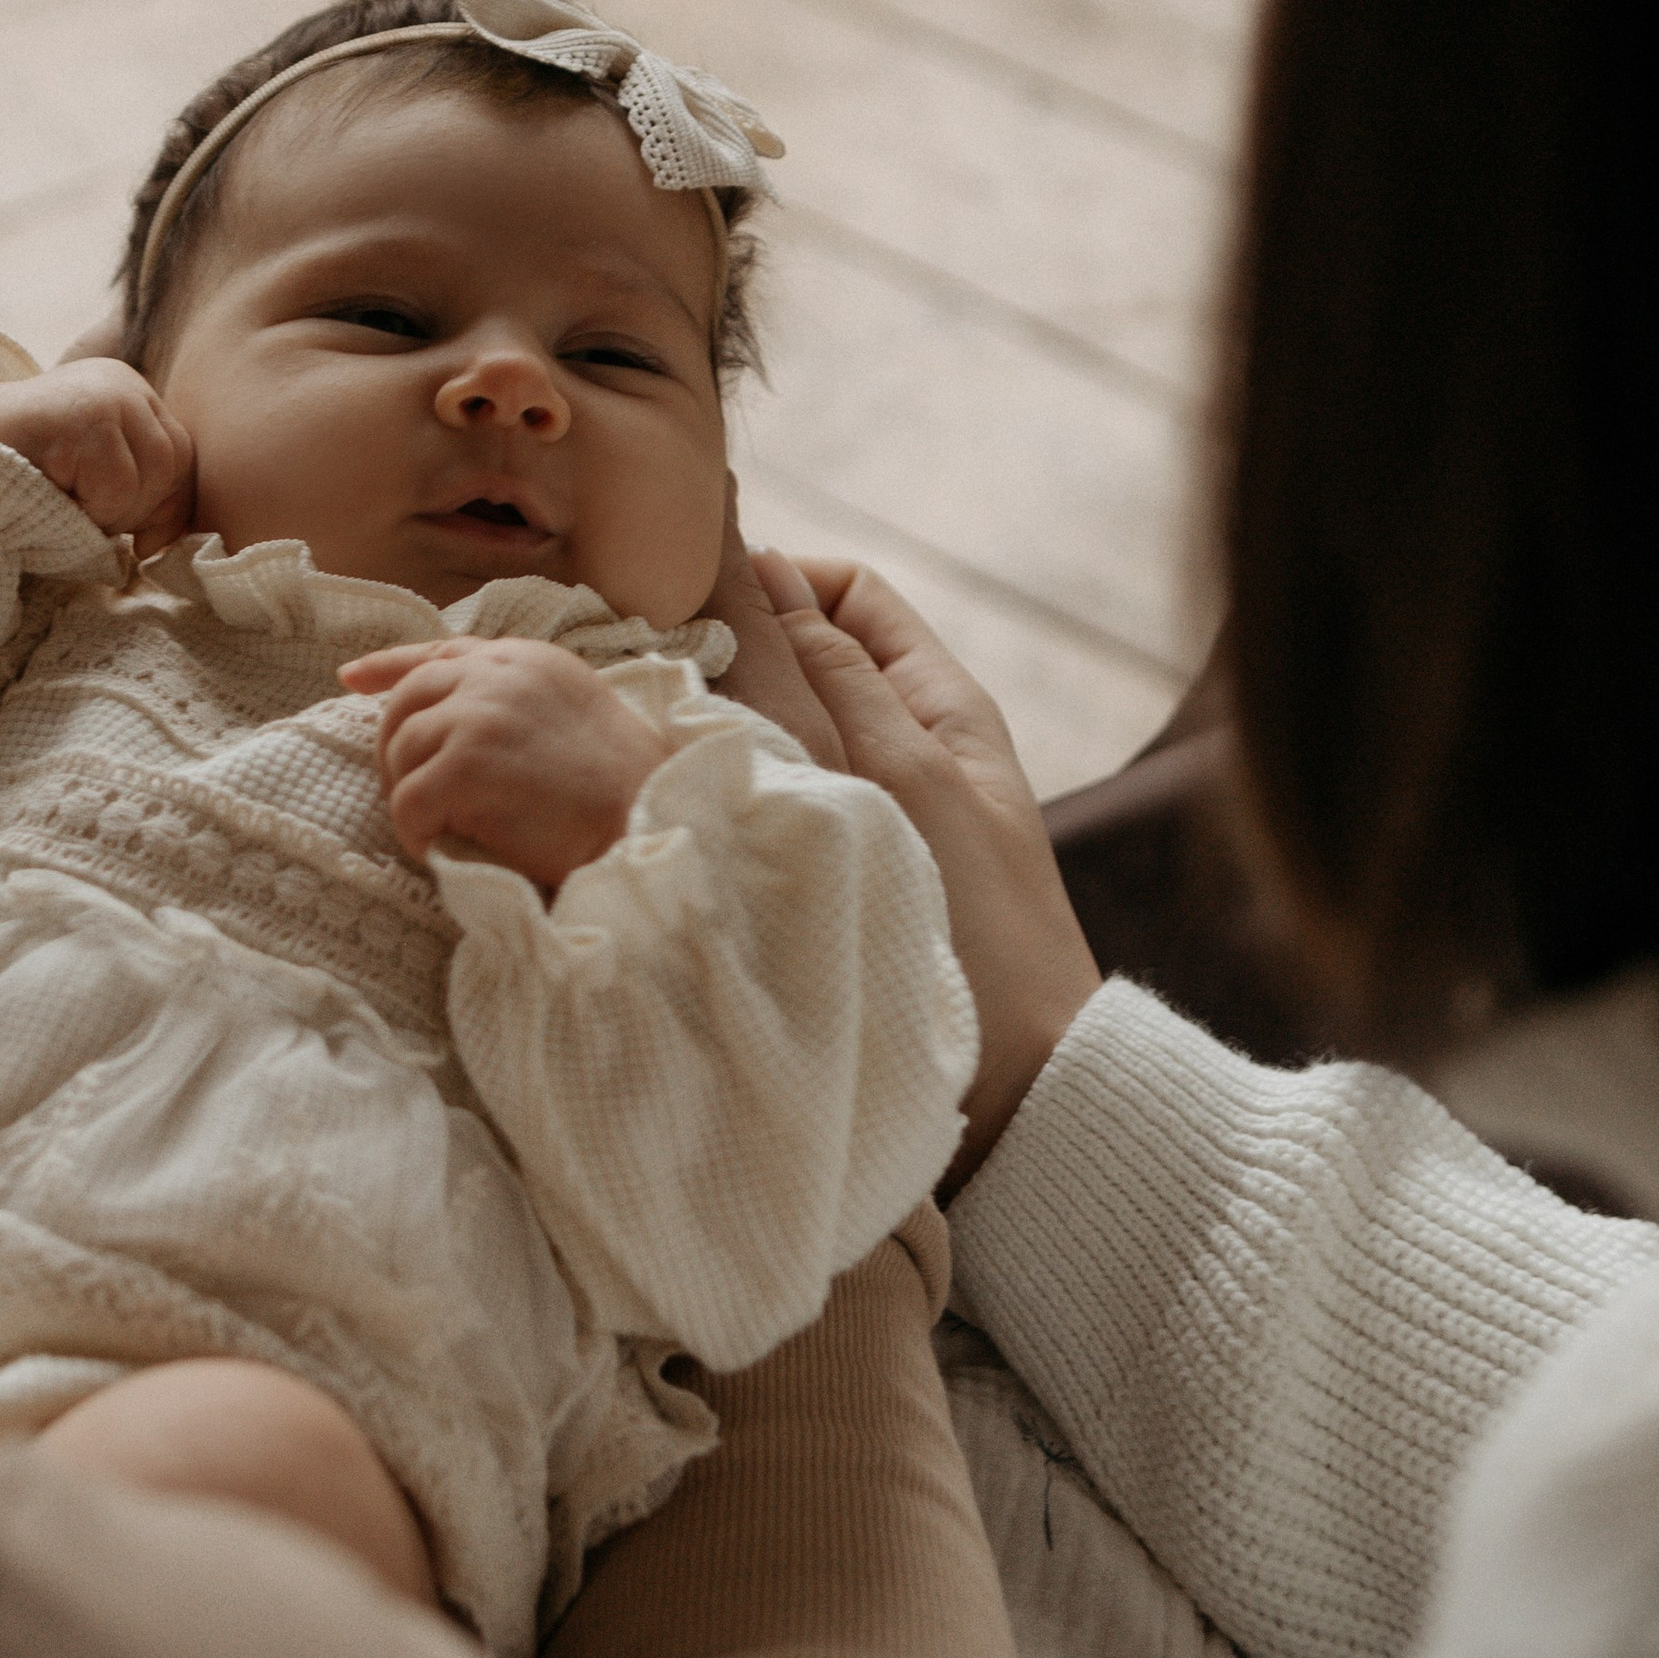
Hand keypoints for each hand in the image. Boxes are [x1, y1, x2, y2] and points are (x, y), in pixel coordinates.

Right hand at [0, 359, 192, 552]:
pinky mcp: (85, 416)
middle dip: (133, 509)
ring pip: (149, 480)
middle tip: (77, 513)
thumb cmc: (7, 480)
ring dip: (106, 513)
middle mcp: (120, 382)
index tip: (135, 538)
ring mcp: (104, 394)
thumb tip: (174, 540)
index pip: (181, 453)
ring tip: (59, 500)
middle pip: (174, 465)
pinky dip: (86, 511)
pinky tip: (47, 492)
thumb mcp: (86, 483)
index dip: (163, 505)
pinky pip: (117, 489)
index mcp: (124, 391)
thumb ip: (135, 495)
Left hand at [339, 639, 670, 893]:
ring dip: (410, 796)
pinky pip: (407, 802)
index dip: (389, 666)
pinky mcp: (465, 767)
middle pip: (406, 701)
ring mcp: (477, 717)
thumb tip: (454, 716)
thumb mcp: (571, 709)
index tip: (350, 677)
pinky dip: (415, 833)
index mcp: (523, 657)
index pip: (439, 651)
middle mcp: (496, 675)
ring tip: (441, 827)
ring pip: (400, 754)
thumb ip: (516, 697)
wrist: (649, 822)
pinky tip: (440, 848)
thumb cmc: (622, 787)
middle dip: (394, 748)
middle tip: (408, 793)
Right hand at [712, 516, 1099, 1186]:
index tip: (687, 602)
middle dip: (728, 652)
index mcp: (939, 702)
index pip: (845, 592)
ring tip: (646, 741)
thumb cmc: (980, 929)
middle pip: (799, 658)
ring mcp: (865, 816)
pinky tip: (676, 813)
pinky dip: (723, 794)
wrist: (1017, 1097)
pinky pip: (766, 805)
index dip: (773, 577)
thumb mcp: (904, 777)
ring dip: (717, 728)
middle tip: (641, 675)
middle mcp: (903, 748)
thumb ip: (831, 672)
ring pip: (772, 734)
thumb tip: (760, 560)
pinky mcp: (831, 878)